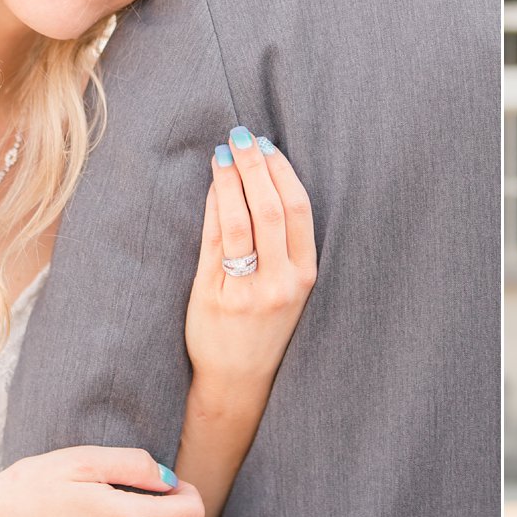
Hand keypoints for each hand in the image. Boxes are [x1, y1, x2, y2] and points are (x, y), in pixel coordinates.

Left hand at [186, 130, 316, 396]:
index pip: (298, 210)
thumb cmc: (265, 327)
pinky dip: (213, 206)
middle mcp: (279, 282)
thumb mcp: (288, 286)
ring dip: (230, 180)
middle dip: (255, 166)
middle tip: (242, 136)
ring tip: (222, 153)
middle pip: (270, 209)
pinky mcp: (213, 294)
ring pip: (239, 220)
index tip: (268, 146)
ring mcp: (246, 289)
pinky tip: (211, 184)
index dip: (283, 172)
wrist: (238, 380)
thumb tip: (265, 181)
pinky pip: (214, 240)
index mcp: (305, 275)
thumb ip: (281, 242)